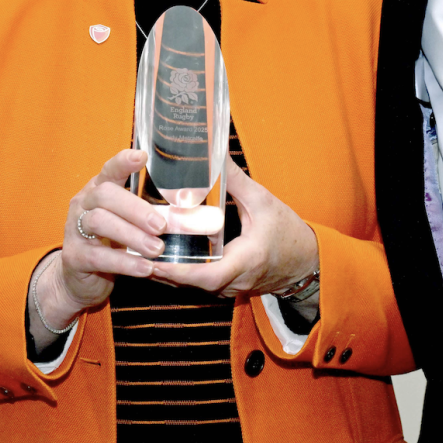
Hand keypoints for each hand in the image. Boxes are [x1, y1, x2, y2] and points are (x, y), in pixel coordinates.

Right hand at [37, 149, 167, 326]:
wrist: (82, 280)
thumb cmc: (112, 245)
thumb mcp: (129, 225)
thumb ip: (151, 216)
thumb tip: (193, 217)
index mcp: (99, 189)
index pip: (109, 169)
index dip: (123, 161)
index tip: (143, 156)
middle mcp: (84, 204)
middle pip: (105, 194)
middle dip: (136, 208)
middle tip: (161, 226)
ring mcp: (74, 229)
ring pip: (100, 222)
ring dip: (132, 235)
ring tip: (157, 249)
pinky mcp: (74, 257)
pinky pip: (98, 256)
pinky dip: (125, 262)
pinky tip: (145, 268)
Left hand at [151, 160, 317, 298]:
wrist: (307, 262)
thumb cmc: (289, 232)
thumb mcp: (264, 201)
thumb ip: (236, 180)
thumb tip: (214, 154)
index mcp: (246, 260)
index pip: (208, 275)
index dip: (179, 272)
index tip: (155, 262)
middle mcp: (235, 280)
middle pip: (191, 283)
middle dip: (163, 271)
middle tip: (135, 252)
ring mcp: (231, 288)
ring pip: (193, 287)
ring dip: (168, 274)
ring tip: (139, 254)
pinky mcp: (228, 287)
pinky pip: (200, 284)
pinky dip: (180, 273)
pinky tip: (162, 258)